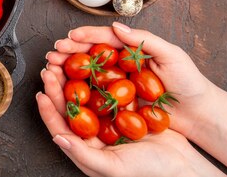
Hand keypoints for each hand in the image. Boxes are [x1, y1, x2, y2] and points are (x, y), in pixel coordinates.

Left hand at [37, 67, 223, 176]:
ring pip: (85, 94)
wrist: (184, 165)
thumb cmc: (150, 172)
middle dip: (58, 85)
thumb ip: (84, 154)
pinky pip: (106, 89)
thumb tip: (58, 138)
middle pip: (70, 105)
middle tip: (51, 67)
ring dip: (75, 77)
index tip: (42, 92)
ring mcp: (108, 118)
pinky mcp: (123, 108)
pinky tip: (94, 64)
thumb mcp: (114, 167)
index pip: (60, 125)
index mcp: (86, 146)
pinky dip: (98, 76)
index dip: (49, 109)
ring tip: (67, 61)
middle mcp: (94, 131)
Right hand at [46, 22, 212, 137]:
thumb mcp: (172, 55)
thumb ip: (145, 40)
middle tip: (53, 53)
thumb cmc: (190, 83)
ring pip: (87, 73)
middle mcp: (121, 64)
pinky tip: (64, 89)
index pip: (105, 38)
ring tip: (52, 68)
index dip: (86, 36)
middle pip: (90, 54)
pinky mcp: (117, 103)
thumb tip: (118, 27)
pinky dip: (77, 90)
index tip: (70, 37)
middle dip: (69, 51)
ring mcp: (118, 83)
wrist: (199, 115)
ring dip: (67, 69)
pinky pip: (95, 95)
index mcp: (132, 49)